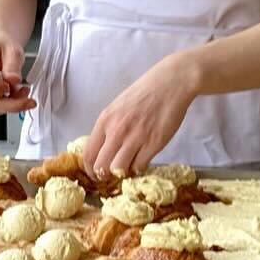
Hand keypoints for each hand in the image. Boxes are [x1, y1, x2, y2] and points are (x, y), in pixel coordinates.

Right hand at [0, 34, 33, 114]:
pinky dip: (13, 103)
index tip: (10, 86)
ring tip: (24, 90)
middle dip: (11, 103)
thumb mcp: (11, 49)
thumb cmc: (0, 44)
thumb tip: (13, 80)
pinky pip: (0, 106)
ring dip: (14, 104)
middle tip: (28, 99)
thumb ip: (12, 65)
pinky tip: (20, 92)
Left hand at [85, 54, 199, 177]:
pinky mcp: (153, 144)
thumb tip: (103, 149)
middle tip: (112, 176)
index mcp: (105, 120)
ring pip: (119, 169)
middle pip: (101, 166)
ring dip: (123, 173)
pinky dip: (139, 168)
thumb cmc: (145, 92)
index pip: (88, 153)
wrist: (170, 84)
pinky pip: (139, 166)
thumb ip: (109, 127)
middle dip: (105, 175)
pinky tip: (141, 161)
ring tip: (128, 167)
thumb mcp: (118, 107)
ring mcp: (135, 138)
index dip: (90, 169)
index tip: (95, 174)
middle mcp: (117, 130)